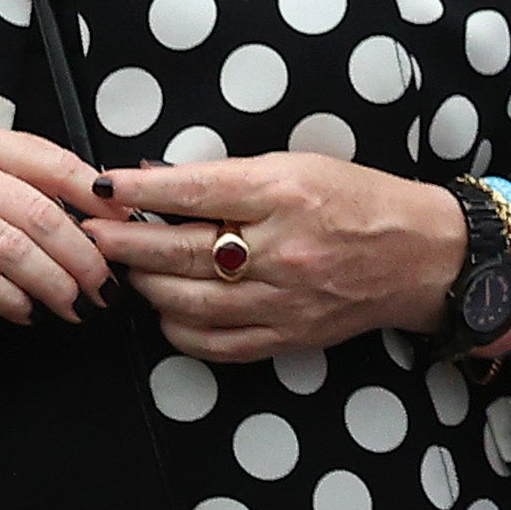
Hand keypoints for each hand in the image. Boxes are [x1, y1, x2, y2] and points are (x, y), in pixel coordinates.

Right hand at [0, 118, 114, 327]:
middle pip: (42, 213)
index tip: (125, 230)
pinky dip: (12, 301)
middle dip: (85, 256)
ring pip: (15, 250)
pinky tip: (27, 312)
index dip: (98, 201)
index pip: (55, 163)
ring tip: (74, 305)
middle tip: (106, 284)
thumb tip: (94, 216)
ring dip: (55, 284)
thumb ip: (16, 184)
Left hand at [87, 154, 464, 362]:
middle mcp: (281, 249)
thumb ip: (231, 177)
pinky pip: (214, 343)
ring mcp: (283, 300)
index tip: (101, 187)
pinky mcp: (287, 337)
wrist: (420, 256)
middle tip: (90, 232)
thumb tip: (161, 181)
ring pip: (187, 300)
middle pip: (179, 249)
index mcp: (285, 193)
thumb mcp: (299, 166)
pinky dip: (178, 328)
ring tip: (127, 267)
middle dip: (123, 240)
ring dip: (145, 283)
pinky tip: (166, 310)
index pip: (194, 189)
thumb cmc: (360, 201)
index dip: (139, 189)